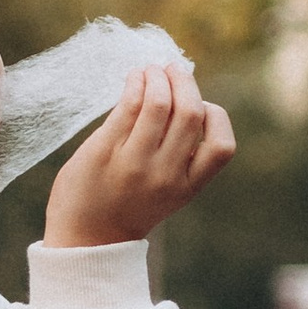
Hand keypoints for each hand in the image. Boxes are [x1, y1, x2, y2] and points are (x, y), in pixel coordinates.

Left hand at [41, 65, 235, 247]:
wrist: (86, 239)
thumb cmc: (129, 205)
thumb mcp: (169, 190)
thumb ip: (181, 153)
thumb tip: (183, 94)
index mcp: (187, 187)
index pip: (221, 146)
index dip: (214, 116)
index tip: (199, 105)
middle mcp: (165, 175)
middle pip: (190, 113)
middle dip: (185, 81)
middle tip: (173, 69)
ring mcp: (134, 163)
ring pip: (159, 102)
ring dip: (157, 76)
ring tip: (151, 70)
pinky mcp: (104, 151)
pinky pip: (127, 105)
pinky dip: (135, 82)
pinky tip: (134, 78)